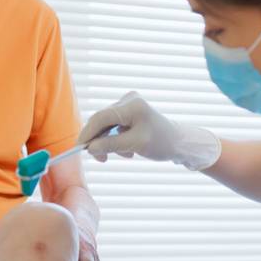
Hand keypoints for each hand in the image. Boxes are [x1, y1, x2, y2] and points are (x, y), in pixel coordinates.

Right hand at [80, 91, 220, 170]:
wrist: (179, 143)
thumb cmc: (162, 143)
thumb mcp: (135, 145)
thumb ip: (111, 145)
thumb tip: (90, 147)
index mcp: (132, 105)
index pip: (101, 117)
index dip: (88, 133)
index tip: (80, 149)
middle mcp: (129, 101)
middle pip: (102, 121)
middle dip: (99, 141)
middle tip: (101, 159)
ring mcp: (129, 105)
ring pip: (107, 126)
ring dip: (110, 143)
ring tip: (126, 154)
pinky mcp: (130, 113)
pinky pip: (114, 127)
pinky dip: (117, 140)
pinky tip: (128, 150)